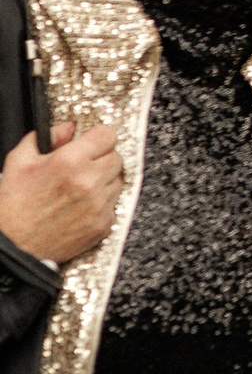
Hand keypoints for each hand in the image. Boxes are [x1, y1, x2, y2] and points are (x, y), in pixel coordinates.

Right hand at [0, 123, 123, 264]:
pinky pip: (114, 204)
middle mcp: (89, 181)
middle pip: (116, 157)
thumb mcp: (19, 162)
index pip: (108, 135)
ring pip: (118, 180)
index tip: (92, 144)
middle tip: (82, 169)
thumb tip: (70, 126)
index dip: (98, 138)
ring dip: (104, 181)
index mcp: (70, 161)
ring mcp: (99, 204)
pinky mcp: (103, 224)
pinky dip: (102, 204)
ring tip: (78, 190)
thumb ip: (47, 137)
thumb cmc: (12, 205)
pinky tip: (79, 207)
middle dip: (101, 159)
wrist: (12, 247)